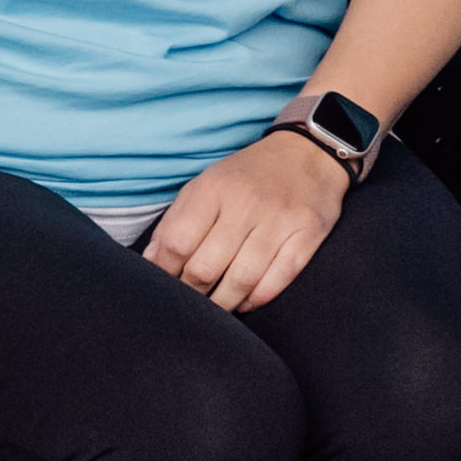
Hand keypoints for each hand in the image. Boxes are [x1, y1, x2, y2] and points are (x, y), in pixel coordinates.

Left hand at [146, 128, 349, 314]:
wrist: (309, 153)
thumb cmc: (248, 176)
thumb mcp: (205, 185)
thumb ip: (175, 222)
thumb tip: (151, 262)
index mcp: (214, 188)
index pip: (177, 243)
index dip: (164, 272)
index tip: (165, 283)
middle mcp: (247, 203)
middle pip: (206, 267)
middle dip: (192, 293)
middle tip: (190, 299)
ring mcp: (280, 220)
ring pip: (241, 280)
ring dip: (223, 303)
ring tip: (215, 307)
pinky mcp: (308, 234)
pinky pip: (278, 281)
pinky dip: (256, 298)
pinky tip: (246, 299)